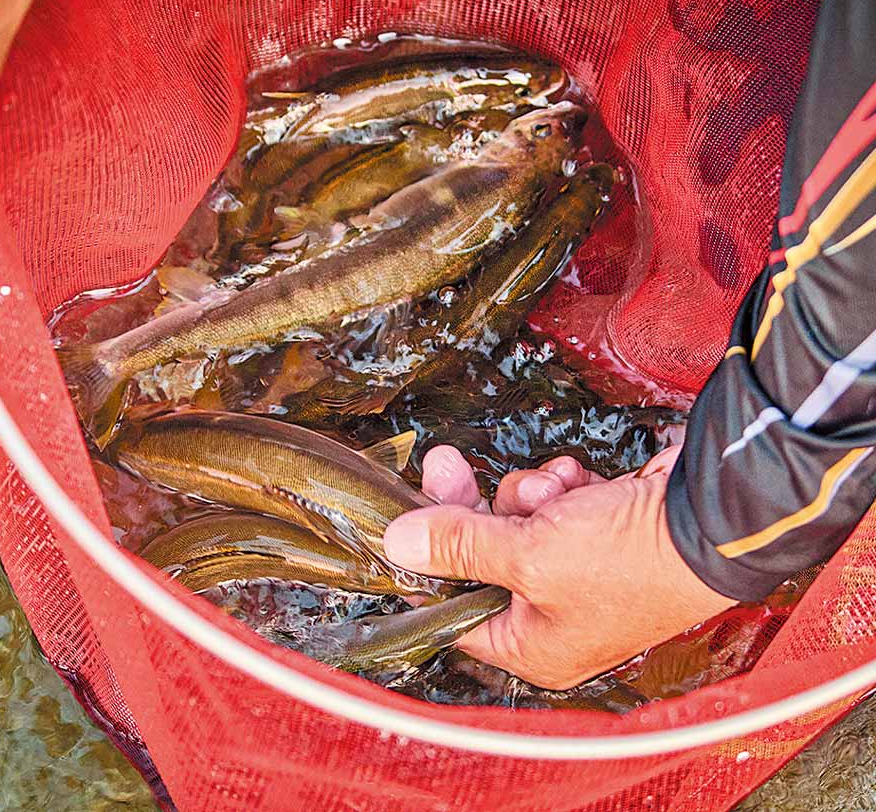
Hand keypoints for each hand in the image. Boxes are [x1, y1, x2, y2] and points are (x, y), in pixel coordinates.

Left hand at [385, 445, 734, 688]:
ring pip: (513, 520)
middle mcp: (548, 617)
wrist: (715, 520)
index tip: (406, 513)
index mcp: (530, 646)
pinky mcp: (594, 534)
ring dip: (529, 495)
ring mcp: (573, 573)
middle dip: (472, 509)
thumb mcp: (530, 554)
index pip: (452, 607)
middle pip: (477, 555)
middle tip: (444, 464)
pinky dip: (561, 488)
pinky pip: (551, 504)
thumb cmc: (629, 559)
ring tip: (559, 492)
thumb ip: (459, 545)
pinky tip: (584, 482)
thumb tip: (396, 543)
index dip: (426, 560)